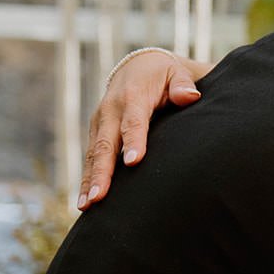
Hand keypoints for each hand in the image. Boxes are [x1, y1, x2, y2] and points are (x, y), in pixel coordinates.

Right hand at [77, 50, 207, 209]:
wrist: (138, 67)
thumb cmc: (162, 75)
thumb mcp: (175, 73)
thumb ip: (182, 85)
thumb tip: (189, 97)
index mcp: (132, 96)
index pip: (133, 122)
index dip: (133, 141)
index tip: (133, 162)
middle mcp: (110, 110)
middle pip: (106, 144)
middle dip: (102, 171)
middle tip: (99, 197)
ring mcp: (100, 122)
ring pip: (93, 154)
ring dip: (89, 180)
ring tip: (87, 206)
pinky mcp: (96, 132)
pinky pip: (90, 158)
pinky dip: (86, 178)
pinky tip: (85, 202)